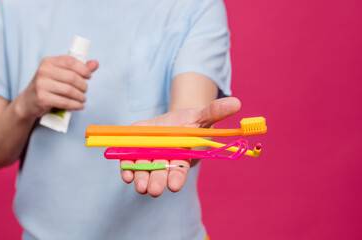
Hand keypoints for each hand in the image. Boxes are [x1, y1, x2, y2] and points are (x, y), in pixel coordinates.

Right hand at [15, 55, 98, 119]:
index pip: (70, 61)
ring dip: (80, 96)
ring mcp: (41, 85)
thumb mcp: (59, 73)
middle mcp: (43, 71)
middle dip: (83, 85)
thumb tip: (95, 63)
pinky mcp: (42, 98)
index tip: (89, 76)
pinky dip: (75, 105)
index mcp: (48, 61)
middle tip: (85, 90)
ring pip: (70, 91)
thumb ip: (77, 68)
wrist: (28, 101)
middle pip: (72, 77)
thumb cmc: (47, 86)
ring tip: (83, 99)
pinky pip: (64, 102)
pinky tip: (79, 106)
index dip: (83, 69)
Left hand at [120, 97, 240, 196]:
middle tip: (154, 190)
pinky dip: (126, 169)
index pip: (180, 170)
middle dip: (157, 182)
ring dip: (141, 178)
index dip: (177, 178)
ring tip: (139, 186)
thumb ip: (214, 111)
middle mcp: (164, 161)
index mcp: (182, 157)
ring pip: (143, 171)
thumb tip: (236, 102)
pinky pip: (128, 163)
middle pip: (160, 174)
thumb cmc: (188, 121)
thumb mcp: (200, 115)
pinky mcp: (133, 152)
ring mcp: (148, 158)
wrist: (169, 121)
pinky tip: (126, 174)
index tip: (174, 186)